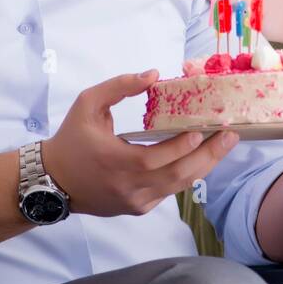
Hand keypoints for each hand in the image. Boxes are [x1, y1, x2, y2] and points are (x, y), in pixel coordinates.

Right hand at [42, 69, 238, 217]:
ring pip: (178, 187)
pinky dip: (186, 175)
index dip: (181, 147)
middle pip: (177, 176)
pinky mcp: (138, 209)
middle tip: (230, 135)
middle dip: (208, 155)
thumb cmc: (71, 139)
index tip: (202, 130)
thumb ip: (119, 86)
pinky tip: (202, 159)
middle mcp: (127, 187)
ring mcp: (135, 202)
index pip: (155, 158)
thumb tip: (154, 74)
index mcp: (114, 161)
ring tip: (224, 145)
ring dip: (204, 165)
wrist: (53, 181)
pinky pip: (169, 192)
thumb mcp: (88, 103)